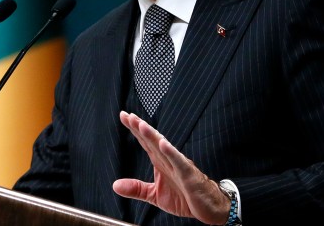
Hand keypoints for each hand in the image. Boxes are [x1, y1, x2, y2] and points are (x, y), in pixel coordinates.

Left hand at [112, 111, 229, 224]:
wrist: (208, 207)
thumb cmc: (184, 197)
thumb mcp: (154, 195)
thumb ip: (136, 188)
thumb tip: (115, 185)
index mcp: (160, 162)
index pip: (145, 142)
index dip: (134, 129)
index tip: (124, 116)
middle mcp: (168, 160)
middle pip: (152, 140)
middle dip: (140, 128)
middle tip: (128, 116)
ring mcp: (179, 166)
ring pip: (164, 148)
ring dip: (152, 136)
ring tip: (141, 125)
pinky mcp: (189, 175)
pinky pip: (179, 162)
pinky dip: (171, 152)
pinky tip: (163, 144)